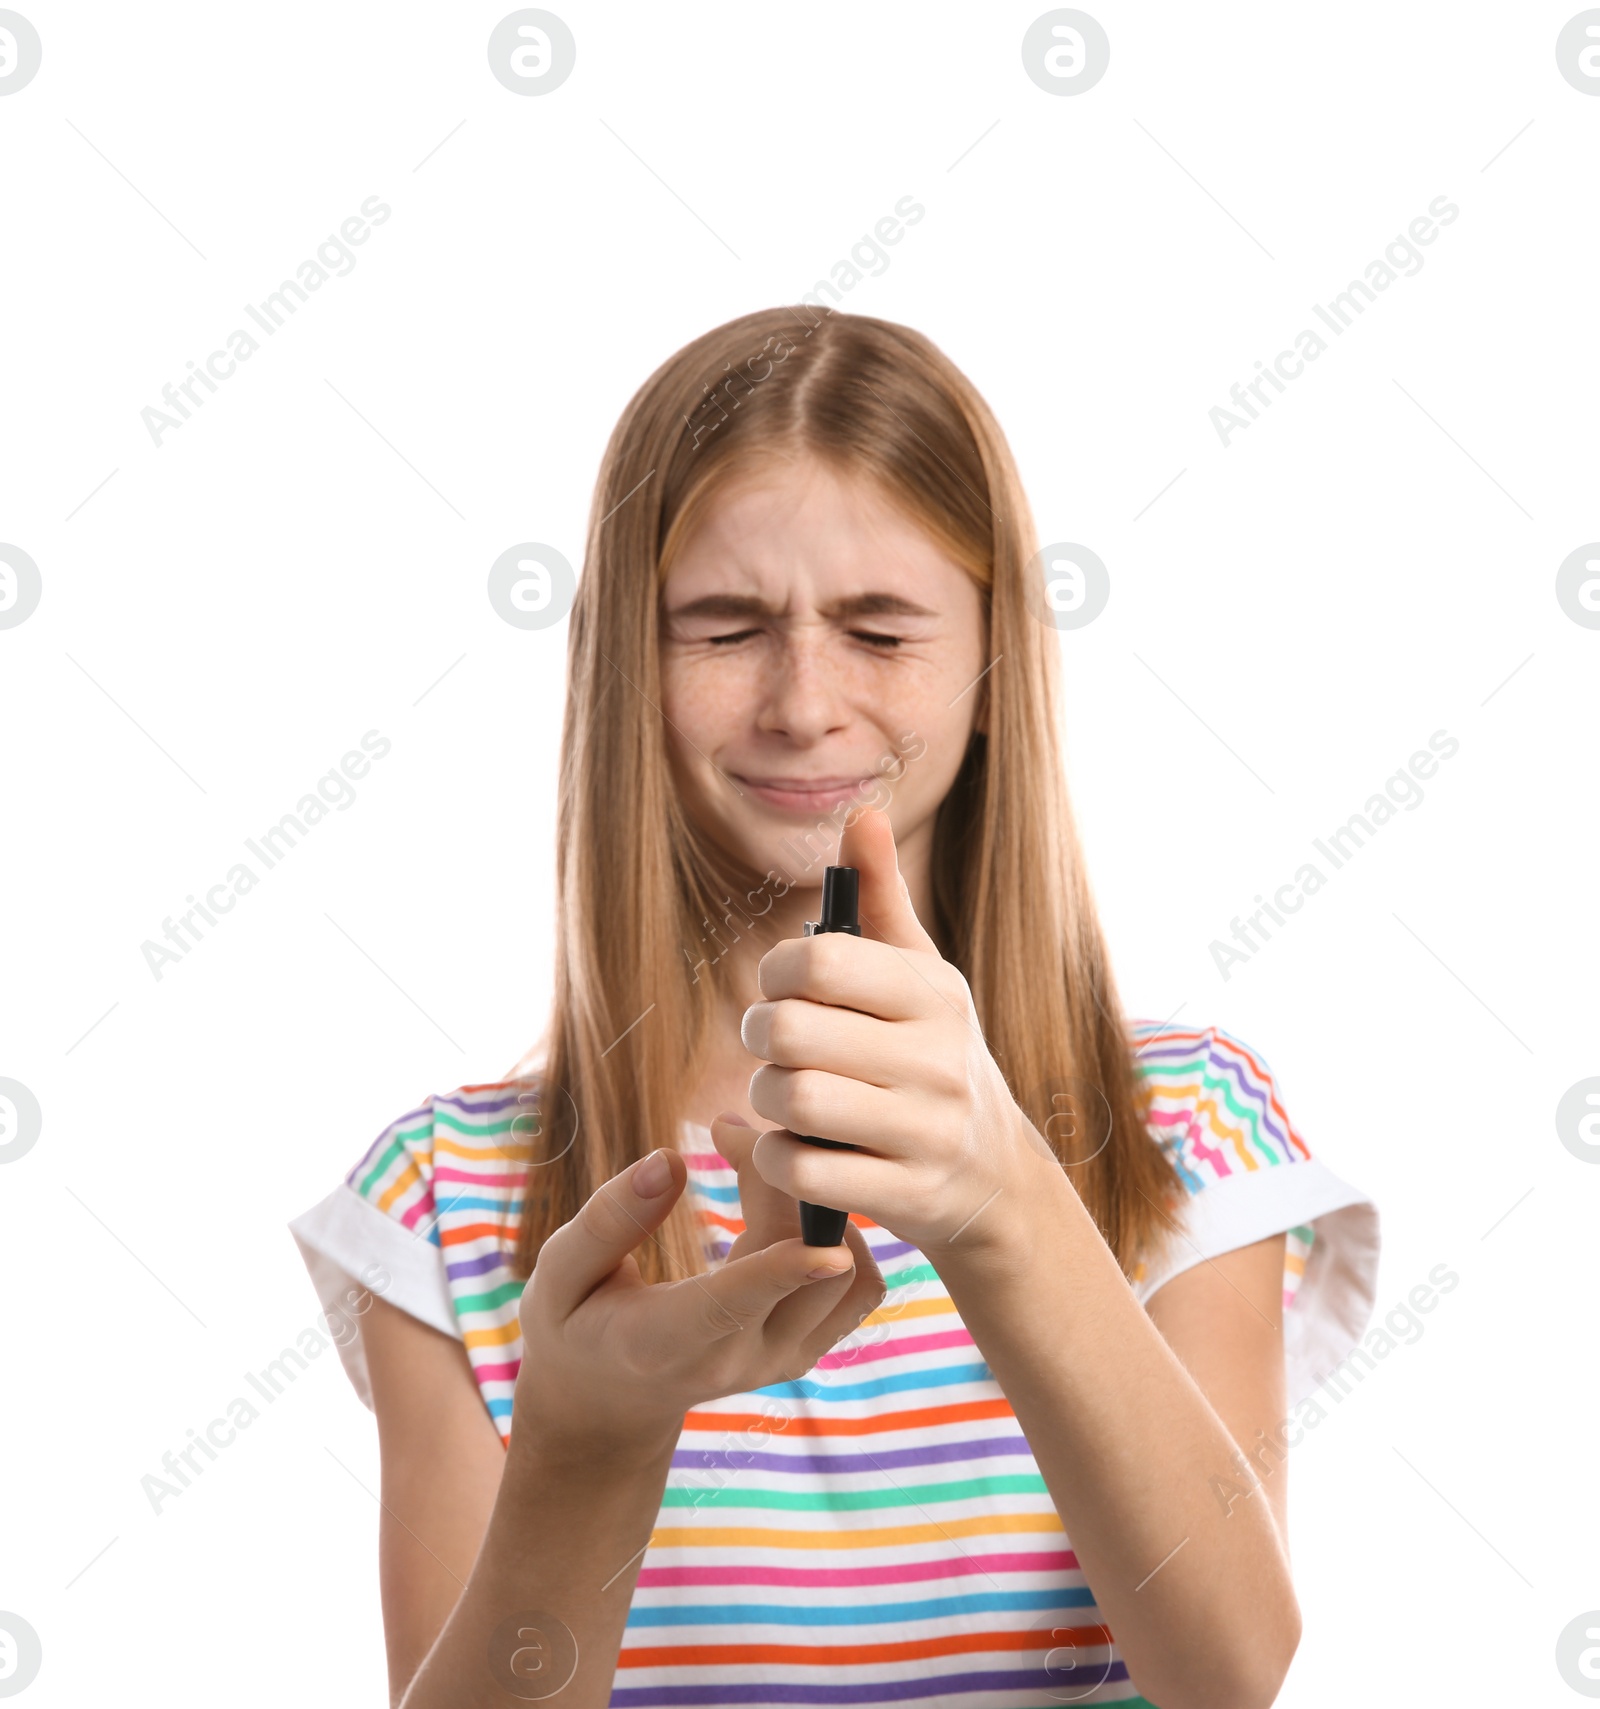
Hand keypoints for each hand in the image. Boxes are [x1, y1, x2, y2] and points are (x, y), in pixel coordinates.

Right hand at [514, 1145, 884, 1458]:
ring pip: (848, 1277)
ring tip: (766, 1166)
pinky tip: (799, 1203)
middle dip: (784, 1184)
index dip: (783, 1271)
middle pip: (805, 1268)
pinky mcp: (809, 1347)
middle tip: (732, 1132)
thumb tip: (670, 1160)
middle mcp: (740, 1358)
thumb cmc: (577, 1323)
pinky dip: (848, 1235)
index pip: (734, 1305)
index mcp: (667, 1341)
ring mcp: (783, 1359)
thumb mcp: (561, 1275)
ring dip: (821, 1208)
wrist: (611, 1400)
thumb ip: (609, 1220)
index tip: (827, 1246)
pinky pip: (859, 1289)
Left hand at [740, 807, 1050, 1259]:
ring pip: (794, 1100)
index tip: (781, 985)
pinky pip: (803, 1170)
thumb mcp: (921, 976)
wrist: (995, 1178)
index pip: (823, 958)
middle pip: (792, 1030)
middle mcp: (937, 1059)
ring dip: (765, 1098)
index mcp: (934, 994)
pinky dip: (776, 1156)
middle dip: (760, 1035)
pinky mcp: (907, 1194)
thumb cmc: (932, 1055)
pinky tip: (790, 1144)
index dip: (778, 970)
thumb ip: (882, 898)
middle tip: (768, 1042)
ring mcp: (926, 1131)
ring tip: (780, 1092)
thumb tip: (863, 814)